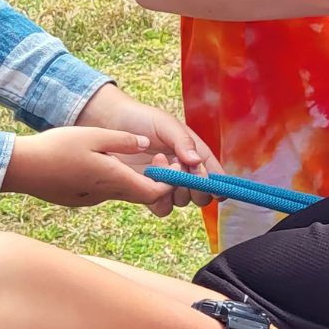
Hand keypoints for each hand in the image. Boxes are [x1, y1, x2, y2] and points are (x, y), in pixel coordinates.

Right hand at [3, 127, 190, 213]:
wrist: (20, 168)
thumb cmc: (56, 148)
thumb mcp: (94, 135)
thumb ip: (124, 140)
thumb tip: (145, 143)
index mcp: (114, 179)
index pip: (155, 192)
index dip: (168, 180)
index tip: (166, 161)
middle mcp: (106, 194)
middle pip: (143, 194)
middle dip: (156, 179)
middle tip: (154, 157)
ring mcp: (91, 199)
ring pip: (123, 192)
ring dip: (133, 178)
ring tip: (124, 155)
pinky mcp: (79, 199)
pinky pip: (105, 192)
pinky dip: (113, 180)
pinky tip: (99, 161)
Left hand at [77, 84, 220, 205]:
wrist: (112, 124)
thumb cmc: (143, 119)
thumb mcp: (167, 124)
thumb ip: (184, 142)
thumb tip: (197, 162)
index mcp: (196, 154)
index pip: (215, 175)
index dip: (217, 183)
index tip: (210, 183)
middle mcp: (185, 172)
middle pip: (202, 194)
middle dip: (196, 187)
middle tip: (182, 170)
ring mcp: (167, 184)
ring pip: (183, 201)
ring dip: (175, 189)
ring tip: (159, 163)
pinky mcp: (149, 192)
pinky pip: (163, 208)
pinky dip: (161, 200)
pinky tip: (150, 180)